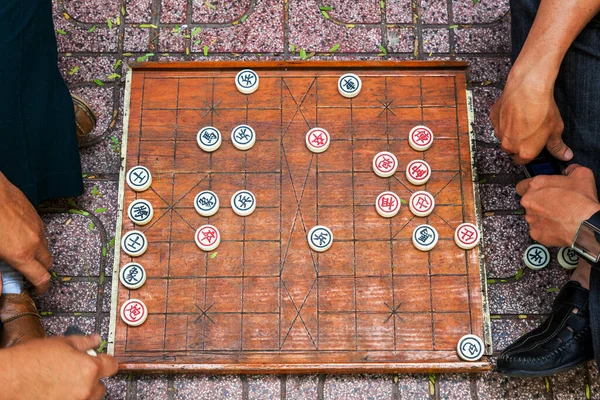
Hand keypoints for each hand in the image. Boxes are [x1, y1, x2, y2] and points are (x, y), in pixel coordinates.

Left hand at [0, 172, 51, 292]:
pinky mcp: (35, 214)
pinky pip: (41, 232)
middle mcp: (34, 241)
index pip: (42, 277)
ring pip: (45, 246)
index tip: (37, 291)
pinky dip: (34, 238)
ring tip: (20, 252)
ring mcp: (37, 226)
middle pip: (48, 263)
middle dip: (40, 271)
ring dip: (37, 254)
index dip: (42, 288)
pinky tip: (18, 234)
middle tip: (26, 273)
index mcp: (22, 254)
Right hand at [6, 335, 117, 399]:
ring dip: (83, 391)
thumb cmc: (29, 362)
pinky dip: (71, 398)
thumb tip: (95, 339)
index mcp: (89, 369)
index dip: (106, 361)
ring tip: (65, 383)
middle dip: (92, 378)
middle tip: (77, 372)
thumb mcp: (61, 343)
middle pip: (102, 385)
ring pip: (89, 398)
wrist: (8, 379)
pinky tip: (58, 392)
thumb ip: (83, 342)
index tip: (102, 361)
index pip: (112, 365)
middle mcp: (85, 389)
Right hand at [490, 68, 570, 164]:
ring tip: (523, 119)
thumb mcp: (555, 129)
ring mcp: (499, 132)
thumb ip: (557, 146)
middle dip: (519, 143)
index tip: (534, 147)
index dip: (529, 154)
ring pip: (504, 136)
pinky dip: (505, 119)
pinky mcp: (494, 118)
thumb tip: (564, 155)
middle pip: (512, 149)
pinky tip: (516, 111)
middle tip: (530, 131)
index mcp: (524, 152)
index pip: (523, 161)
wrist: (528, 88)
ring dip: (511, 131)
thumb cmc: (541, 109)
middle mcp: (509, 145)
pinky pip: (499, 122)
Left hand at [516, 165, 599, 245]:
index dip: (530, 188)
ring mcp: (531, 217)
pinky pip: (537, 229)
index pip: (522, 185)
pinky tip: (556, 225)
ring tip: (557, 215)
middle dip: (537, 202)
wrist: (586, 224)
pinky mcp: (535, 232)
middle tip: (552, 204)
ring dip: (541, 215)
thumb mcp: (581, 174)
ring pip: (532, 216)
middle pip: (528, 201)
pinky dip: (545, 228)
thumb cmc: (582, 202)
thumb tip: (569, 171)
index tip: (538, 191)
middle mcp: (529, 201)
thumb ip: (571, 170)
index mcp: (536, 185)